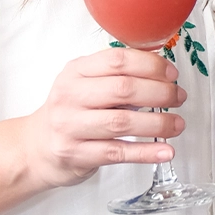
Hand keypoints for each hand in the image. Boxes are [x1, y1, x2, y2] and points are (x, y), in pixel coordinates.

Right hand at [20, 47, 185, 188]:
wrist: (36, 147)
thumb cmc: (70, 112)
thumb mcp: (84, 83)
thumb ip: (115, 75)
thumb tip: (161, 70)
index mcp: (76, 72)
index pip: (117, 60)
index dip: (150, 65)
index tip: (171, 74)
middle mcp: (70, 96)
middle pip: (123, 89)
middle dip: (159, 93)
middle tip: (179, 97)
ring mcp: (70, 126)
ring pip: (122, 122)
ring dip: (158, 123)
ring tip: (178, 124)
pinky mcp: (76, 154)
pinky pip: (118, 152)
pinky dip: (146, 152)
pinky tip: (165, 151)